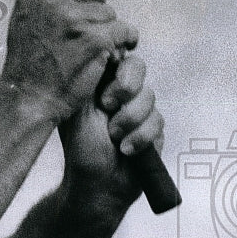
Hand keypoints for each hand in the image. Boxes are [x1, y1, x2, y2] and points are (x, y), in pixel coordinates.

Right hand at [0, 0, 138, 121]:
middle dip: (95, 3)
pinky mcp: (97, 40)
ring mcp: (75, 20)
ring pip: (111, 12)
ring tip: (83, 49)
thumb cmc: (28, 65)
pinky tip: (102, 55)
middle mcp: (52, 1)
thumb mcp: (24, 20)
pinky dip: (120, 44)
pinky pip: (124, 31)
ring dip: (105, 30)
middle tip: (80, 27)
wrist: (29, 99)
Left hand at [58, 50, 164, 207]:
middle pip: (137, 67)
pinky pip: (158, 120)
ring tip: (113, 137)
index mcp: (97, 86)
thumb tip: (99, 51)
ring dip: (129, 120)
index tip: (111, 65)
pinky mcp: (154, 128)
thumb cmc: (81, 151)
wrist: (98, 186)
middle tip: (108, 104)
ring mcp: (138, 110)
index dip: (117, 57)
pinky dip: (140, 137)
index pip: (114, 56)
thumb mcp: (78, 113)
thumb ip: (90, 83)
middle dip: (126, 85)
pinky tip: (126, 150)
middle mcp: (119, 94)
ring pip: (149, 96)